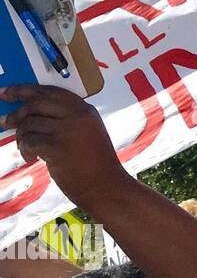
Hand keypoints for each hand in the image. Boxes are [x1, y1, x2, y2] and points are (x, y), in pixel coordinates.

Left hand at [0, 85, 130, 214]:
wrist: (105, 187)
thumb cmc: (94, 164)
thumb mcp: (86, 133)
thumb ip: (65, 119)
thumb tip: (29, 114)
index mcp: (85, 110)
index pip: (50, 91)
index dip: (25, 90)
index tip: (7, 92)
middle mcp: (78, 116)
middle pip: (36, 103)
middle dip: (16, 113)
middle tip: (5, 122)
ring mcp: (68, 130)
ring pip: (29, 124)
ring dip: (22, 138)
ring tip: (27, 150)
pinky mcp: (57, 146)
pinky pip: (29, 141)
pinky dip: (25, 150)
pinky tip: (32, 159)